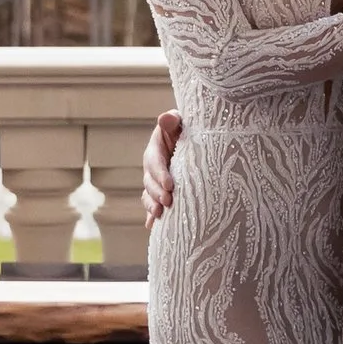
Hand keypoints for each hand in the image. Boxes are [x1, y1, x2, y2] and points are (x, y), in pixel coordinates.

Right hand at [141, 110, 182, 225]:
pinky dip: (151, 215)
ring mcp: (155, 180)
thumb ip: (172, 120)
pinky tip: (152, 225)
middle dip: (157, 192)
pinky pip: (153, 204)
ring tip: (160, 214)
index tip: (169, 184)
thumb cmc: (188, 129)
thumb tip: (164, 118)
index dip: (160, 173)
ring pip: (149, 194)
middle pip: (149, 181)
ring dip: (152, 205)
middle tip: (168, 201)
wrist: (193, 141)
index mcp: (156, 149)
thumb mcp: (181, 122)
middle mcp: (152, 166)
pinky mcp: (160, 191)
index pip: (154, 161)